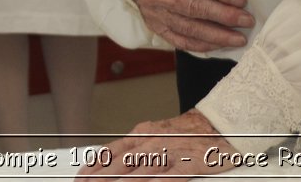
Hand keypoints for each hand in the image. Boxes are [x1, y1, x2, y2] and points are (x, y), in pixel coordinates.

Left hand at [78, 110, 240, 178]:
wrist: (219, 124)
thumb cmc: (188, 132)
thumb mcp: (155, 135)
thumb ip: (136, 150)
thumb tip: (113, 163)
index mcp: (143, 133)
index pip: (113, 151)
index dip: (95, 166)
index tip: (81, 177)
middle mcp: (154, 141)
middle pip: (122, 162)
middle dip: (102, 177)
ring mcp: (170, 152)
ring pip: (142, 169)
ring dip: (123, 181)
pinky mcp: (189, 162)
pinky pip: (170, 174)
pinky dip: (157, 180)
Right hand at [122, 0, 254, 51]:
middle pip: (194, 8)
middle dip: (224, 17)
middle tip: (246, 20)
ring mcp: (153, 13)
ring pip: (189, 29)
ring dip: (216, 36)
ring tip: (239, 38)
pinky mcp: (154, 25)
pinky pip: (179, 40)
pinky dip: (200, 45)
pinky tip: (218, 45)